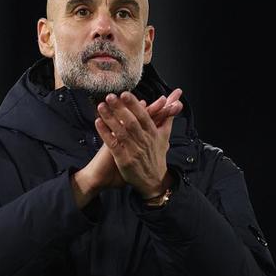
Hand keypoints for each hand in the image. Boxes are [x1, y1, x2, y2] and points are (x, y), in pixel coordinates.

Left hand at [70, 89, 182, 207]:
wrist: (153, 182)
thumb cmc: (157, 157)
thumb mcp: (164, 137)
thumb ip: (167, 117)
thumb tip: (177, 101)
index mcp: (153, 134)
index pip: (143, 116)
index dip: (134, 105)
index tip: (125, 94)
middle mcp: (144, 141)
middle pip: (131, 122)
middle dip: (120, 108)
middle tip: (110, 96)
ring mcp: (133, 151)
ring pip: (121, 132)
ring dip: (110, 118)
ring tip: (101, 106)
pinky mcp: (124, 160)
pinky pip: (113, 144)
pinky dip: (105, 133)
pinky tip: (97, 123)